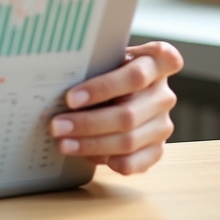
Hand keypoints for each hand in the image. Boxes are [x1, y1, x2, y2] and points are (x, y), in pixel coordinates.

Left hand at [49, 41, 183, 174]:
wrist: (123, 84)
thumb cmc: (108, 67)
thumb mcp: (104, 58)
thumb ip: (93, 67)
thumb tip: (55, 87)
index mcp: (158, 62)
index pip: (135, 75)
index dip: (103, 88)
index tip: (70, 98)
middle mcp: (164, 94)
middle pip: (127, 114)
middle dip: (87, 123)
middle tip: (57, 126)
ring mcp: (163, 123)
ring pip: (129, 140)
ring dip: (92, 144)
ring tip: (64, 143)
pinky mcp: (158, 147)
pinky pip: (138, 161)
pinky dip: (111, 161)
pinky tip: (89, 157)